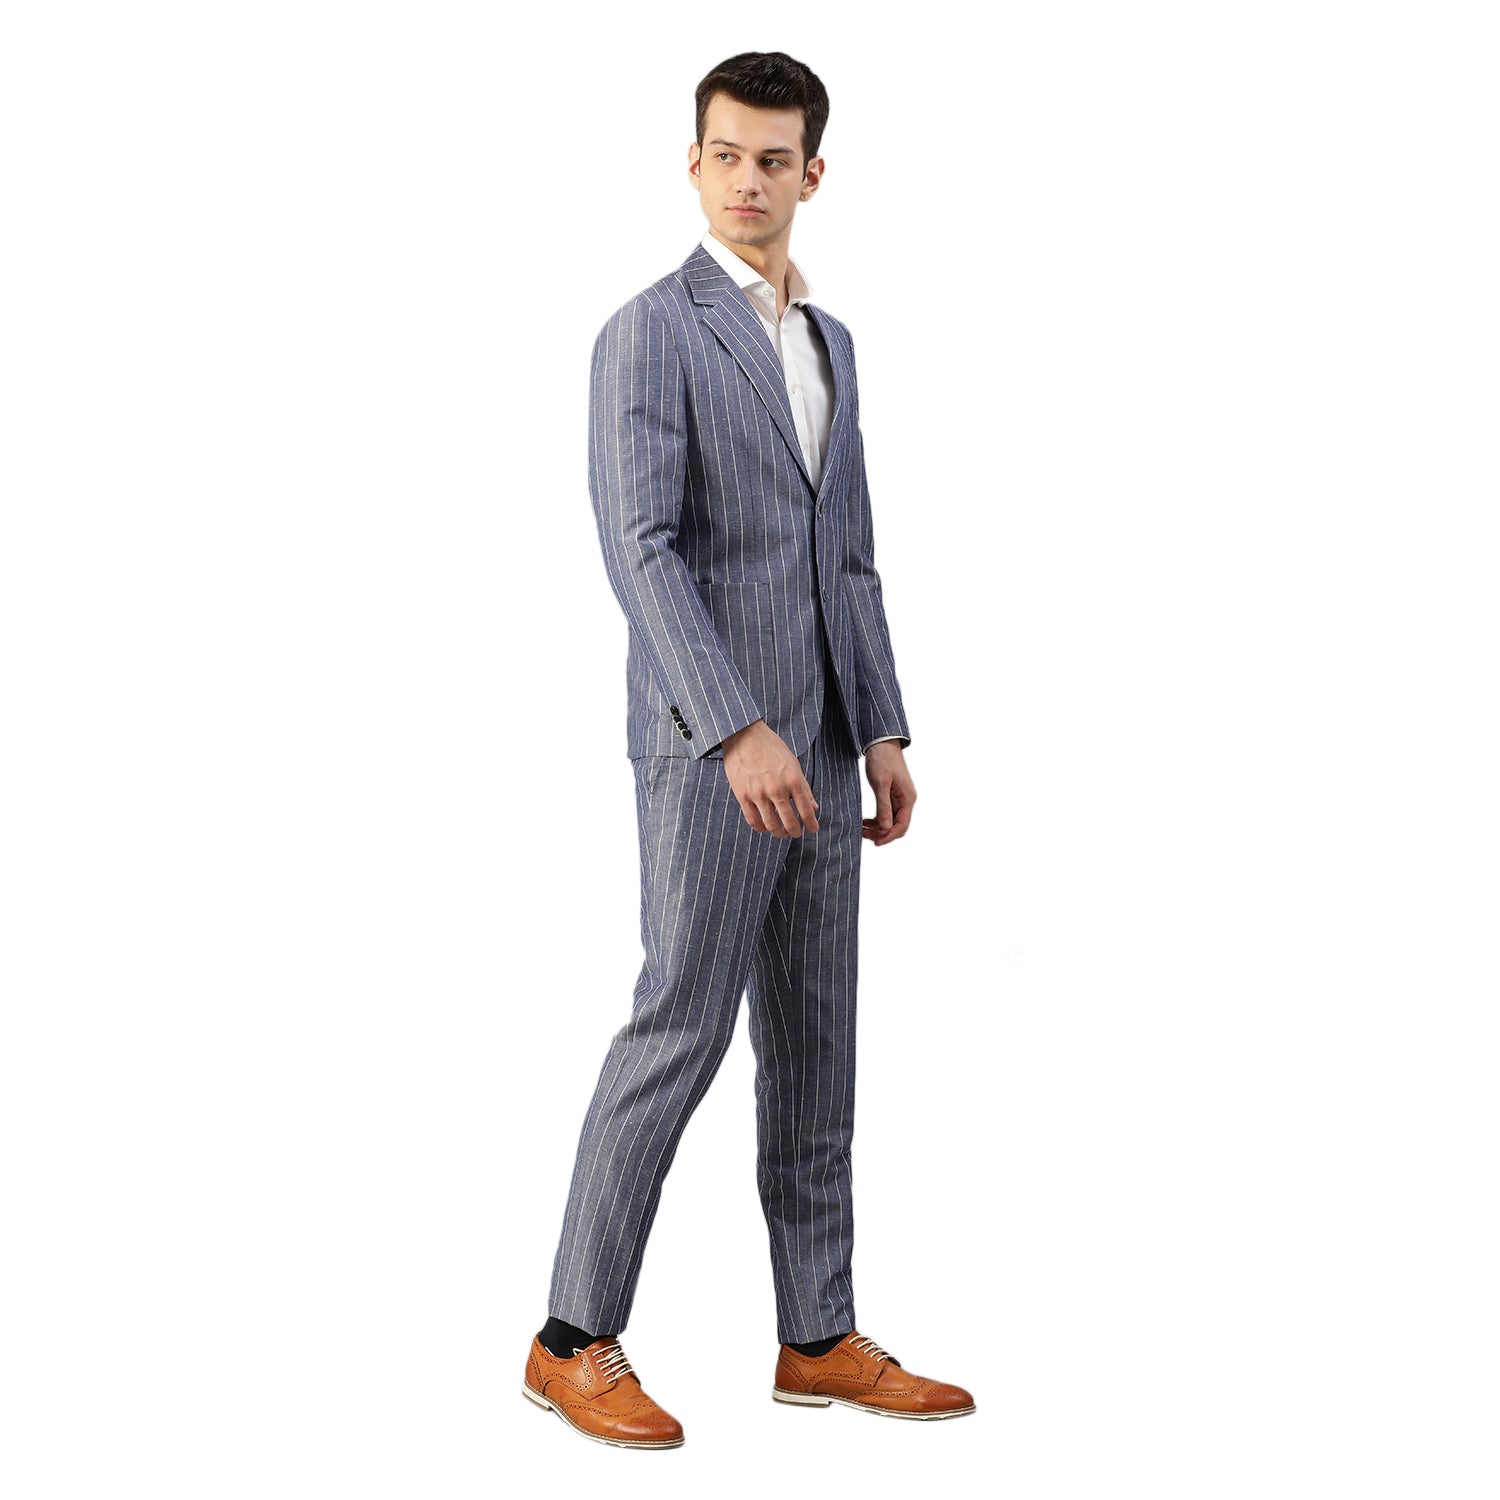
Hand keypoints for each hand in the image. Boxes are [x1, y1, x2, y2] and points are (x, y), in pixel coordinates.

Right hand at [721, 719, 819, 836]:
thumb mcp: (793, 763)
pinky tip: (765, 826)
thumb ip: (803, 787)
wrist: (743, 735)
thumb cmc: (770, 747)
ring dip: (779, 833)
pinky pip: (753, 820)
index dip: (812, 824)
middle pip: (789, 822)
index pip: (806, 810)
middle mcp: (776, 788)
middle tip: (797, 833)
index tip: (813, 829)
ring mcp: (758, 793)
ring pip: (771, 825)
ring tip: (781, 832)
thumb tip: (813, 807)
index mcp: (792, 779)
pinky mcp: (742, 795)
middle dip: (796, 832)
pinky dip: (761, 828)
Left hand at [862, 742, 914, 845]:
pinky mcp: (891, 794)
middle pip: (897, 825)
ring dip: (878, 828)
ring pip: (891, 820)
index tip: (875, 843)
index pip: (902, 826)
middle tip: (863, 835)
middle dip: (882, 833)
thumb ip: (884, 807)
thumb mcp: (881, 784)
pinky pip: (886, 813)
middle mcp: (906, 800)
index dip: (889, 836)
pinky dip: (877, 819)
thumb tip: (886, 828)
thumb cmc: (882, 760)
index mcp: (907, 798)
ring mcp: (899, 797)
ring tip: (862, 829)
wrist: (881, 743)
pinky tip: (865, 821)